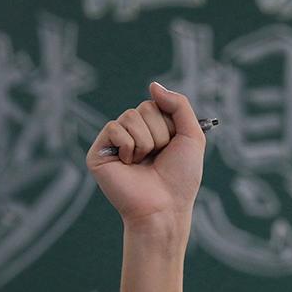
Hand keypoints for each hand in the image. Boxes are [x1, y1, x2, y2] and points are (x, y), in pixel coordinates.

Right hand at [86, 82, 205, 228]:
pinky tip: (129, 165)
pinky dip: (129, 147)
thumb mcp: (192, 135)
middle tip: (157, 158)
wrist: (165, 207)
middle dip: (159, 133)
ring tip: (144, 163)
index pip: (157, 104)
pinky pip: (115, 128)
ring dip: (146, 142)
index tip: (172, 147)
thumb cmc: (180, 177)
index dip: (170, 125)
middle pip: (144, 107)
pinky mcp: (99, 152)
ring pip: (130, 117)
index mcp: (152, 129)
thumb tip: (153, 85)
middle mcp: (132, 133)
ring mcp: (114, 142)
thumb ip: (179, 104)